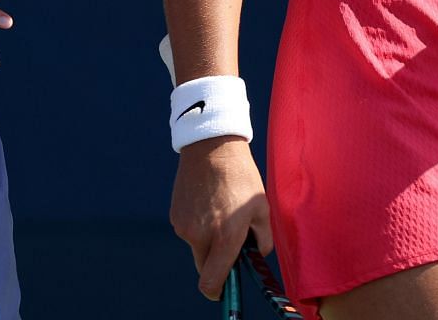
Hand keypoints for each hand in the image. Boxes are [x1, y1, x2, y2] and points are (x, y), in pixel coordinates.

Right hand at [171, 137, 271, 299]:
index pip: (211, 282)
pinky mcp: (175, 215)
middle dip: (217, 262)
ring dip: (208, 241)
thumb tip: (255, 256)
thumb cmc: (241, 176)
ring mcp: (184, 226)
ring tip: (220, 211)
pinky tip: (208, 203)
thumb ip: (262, 240)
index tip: (225, 289)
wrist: (212, 145)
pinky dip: (198, 226)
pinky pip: (188, 231)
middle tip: (230, 241)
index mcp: (225, 237)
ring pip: (197, 248)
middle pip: (205, 267)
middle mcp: (200, 235)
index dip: (218, 292)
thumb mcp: (261, 208)